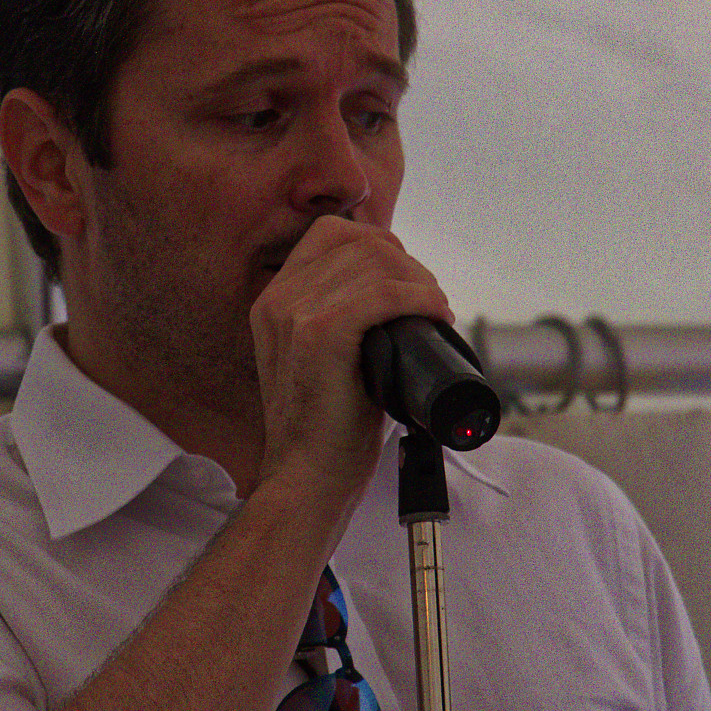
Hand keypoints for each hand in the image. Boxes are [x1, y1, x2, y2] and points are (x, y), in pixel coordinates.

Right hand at [248, 214, 452, 502]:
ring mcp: (296, 315)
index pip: (331, 233)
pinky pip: (382, 294)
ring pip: (374, 262)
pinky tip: (436, 312)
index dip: (378, 244)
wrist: (307, 476)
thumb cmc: (326, 427)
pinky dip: (419, 298)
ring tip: (436, 309)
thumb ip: (337, 319)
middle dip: (407, 264)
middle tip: (430, 300)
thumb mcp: (319, 358)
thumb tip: (398, 293)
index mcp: (274, 300)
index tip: (407, 276)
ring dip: (419, 281)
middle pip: (359, 243)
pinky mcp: (320, 335)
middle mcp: (279, 299)